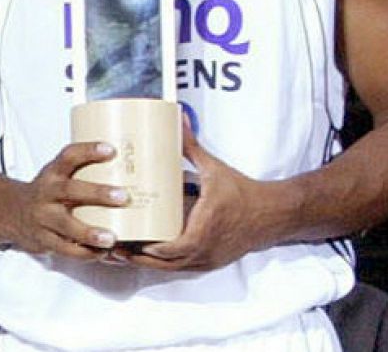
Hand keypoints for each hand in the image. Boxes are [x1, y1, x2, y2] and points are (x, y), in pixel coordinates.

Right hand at [4, 141, 128, 259]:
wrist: (11, 213)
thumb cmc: (46, 193)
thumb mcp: (57, 176)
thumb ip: (82, 172)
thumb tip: (125, 167)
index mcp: (52, 174)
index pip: (69, 157)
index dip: (88, 151)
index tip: (110, 150)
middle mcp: (46, 193)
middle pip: (69, 190)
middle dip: (97, 193)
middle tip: (123, 196)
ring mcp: (43, 218)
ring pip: (66, 225)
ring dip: (89, 233)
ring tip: (111, 238)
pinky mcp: (44, 240)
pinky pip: (65, 249)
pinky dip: (85, 253)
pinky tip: (102, 253)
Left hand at [123, 118, 286, 270]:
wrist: (273, 214)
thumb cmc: (243, 192)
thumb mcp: (214, 169)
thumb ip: (191, 146)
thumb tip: (177, 118)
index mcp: (204, 229)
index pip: (170, 249)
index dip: (146, 249)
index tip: (125, 240)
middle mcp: (206, 250)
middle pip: (164, 264)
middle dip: (137, 258)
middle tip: (113, 247)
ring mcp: (209, 259)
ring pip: (172, 269)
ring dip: (148, 263)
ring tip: (123, 253)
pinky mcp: (212, 262)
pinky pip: (182, 267)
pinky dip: (164, 264)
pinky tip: (147, 256)